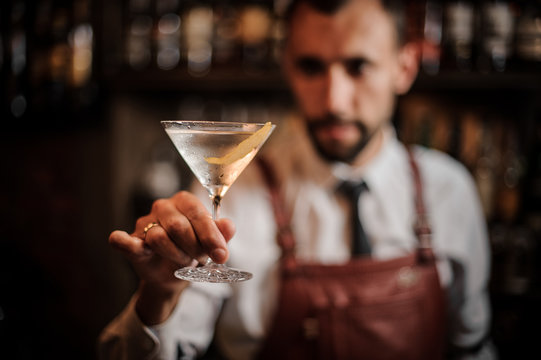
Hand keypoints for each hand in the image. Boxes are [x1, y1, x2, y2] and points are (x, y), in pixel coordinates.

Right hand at [108, 191, 235, 323]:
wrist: (173, 275)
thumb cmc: (194, 252)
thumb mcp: (212, 245)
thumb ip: (221, 234)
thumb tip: (228, 226)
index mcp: (186, 201)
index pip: (198, 214)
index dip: (211, 237)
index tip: (221, 255)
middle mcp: (164, 207)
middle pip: (179, 226)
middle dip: (194, 248)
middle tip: (201, 260)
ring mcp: (145, 223)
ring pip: (159, 238)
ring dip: (176, 256)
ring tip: (184, 261)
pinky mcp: (132, 241)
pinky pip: (125, 241)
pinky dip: (124, 242)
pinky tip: (125, 243)